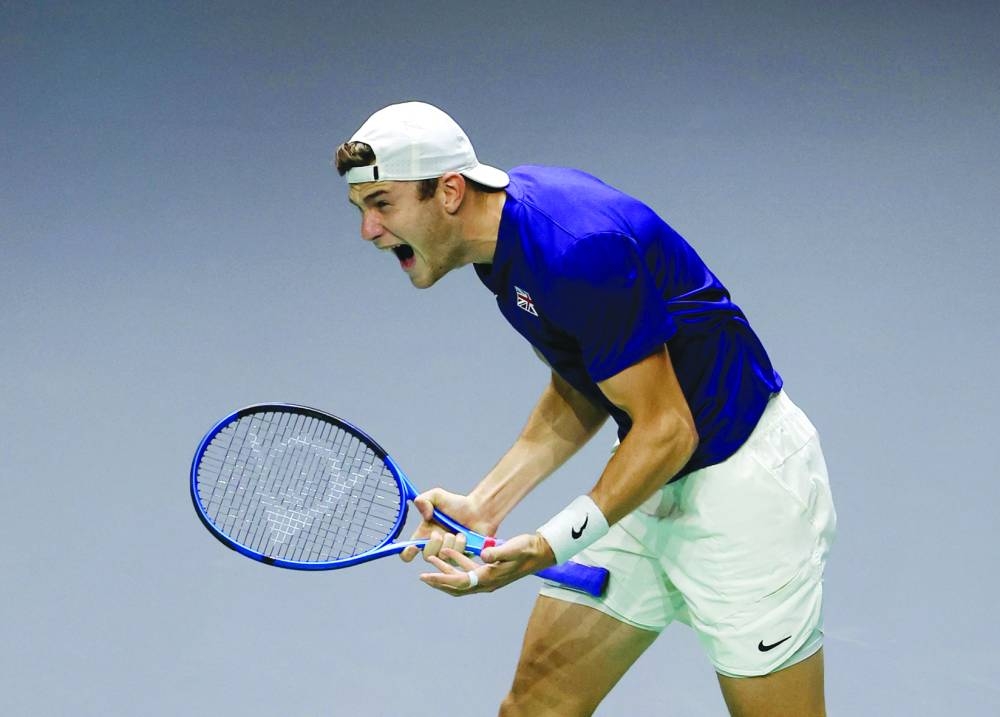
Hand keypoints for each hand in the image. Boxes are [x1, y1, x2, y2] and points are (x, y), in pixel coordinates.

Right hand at [399, 488, 494, 562]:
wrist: (478, 510)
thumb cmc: (457, 504)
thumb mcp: (437, 496)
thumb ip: (424, 499)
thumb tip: (424, 515)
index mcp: (423, 536)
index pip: (408, 553)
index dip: (407, 553)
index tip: (413, 547)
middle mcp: (434, 548)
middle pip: (426, 556)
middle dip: (433, 543)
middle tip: (439, 532)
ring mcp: (447, 555)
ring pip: (443, 556)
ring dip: (449, 541)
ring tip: (456, 531)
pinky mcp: (460, 559)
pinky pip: (456, 557)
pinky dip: (460, 544)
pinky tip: (464, 536)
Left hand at [418, 532, 556, 595]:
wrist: (540, 552)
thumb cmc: (527, 549)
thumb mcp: (513, 548)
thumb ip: (497, 552)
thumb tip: (483, 555)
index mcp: (489, 578)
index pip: (460, 582)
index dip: (441, 579)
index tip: (425, 576)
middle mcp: (486, 582)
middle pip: (456, 586)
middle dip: (438, 581)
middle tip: (421, 576)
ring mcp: (487, 578)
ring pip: (460, 578)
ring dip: (445, 570)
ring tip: (430, 560)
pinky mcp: (489, 571)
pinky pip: (468, 570)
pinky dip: (456, 563)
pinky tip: (449, 552)